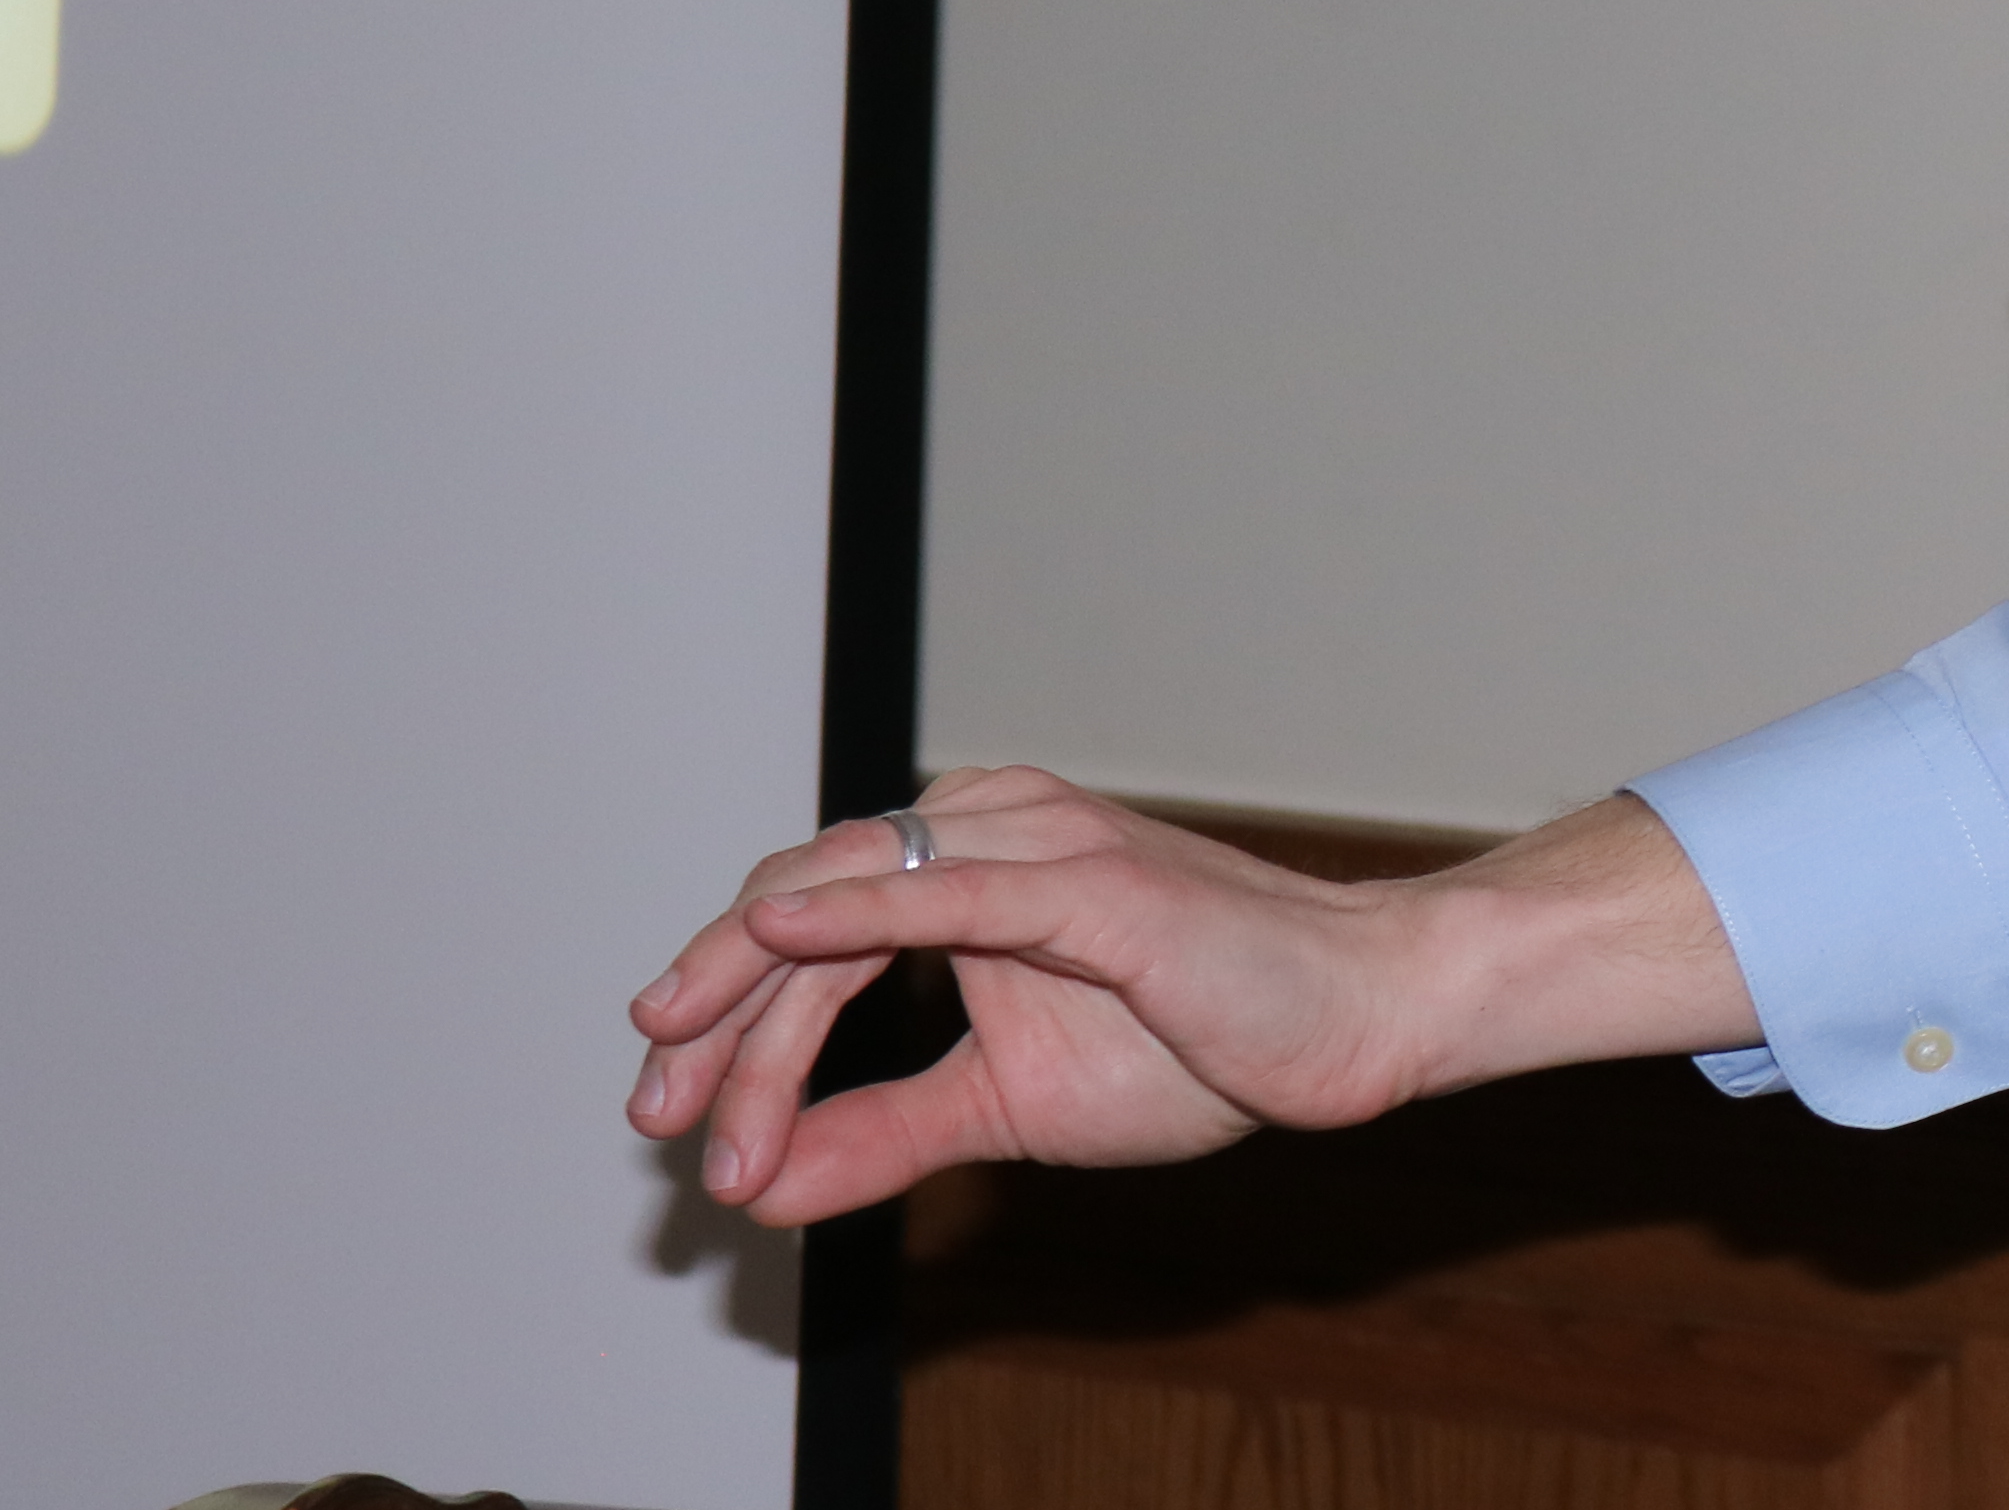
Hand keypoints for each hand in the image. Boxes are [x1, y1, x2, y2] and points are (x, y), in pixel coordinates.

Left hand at [626, 773, 1744, 1225]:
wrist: (1350, 1017)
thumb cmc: (1205, 1036)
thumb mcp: (1010, 1105)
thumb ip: (885, 1131)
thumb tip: (765, 1186)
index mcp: (965, 859)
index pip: (802, 928)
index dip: (722, 1025)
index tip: (675, 1127)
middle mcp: (988, 823)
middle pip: (798, 905)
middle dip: (709, 1018)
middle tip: (658, 1123)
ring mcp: (1038, 841)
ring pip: (848, 901)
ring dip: (759, 1009)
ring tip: (708, 1110)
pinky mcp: (1089, 882)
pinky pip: (948, 890)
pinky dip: (855, 913)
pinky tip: (784, 939)